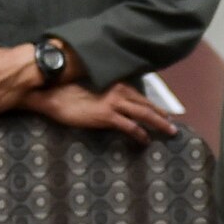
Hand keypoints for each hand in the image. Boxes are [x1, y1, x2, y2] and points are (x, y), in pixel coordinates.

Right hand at [24, 80, 177, 144]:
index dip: (152, 104)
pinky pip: (131, 126)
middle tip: (173, 123)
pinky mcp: (107, 115)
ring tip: (170, 131)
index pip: (139, 95)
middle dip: (162, 114)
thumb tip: (110, 103)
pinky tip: (146, 140)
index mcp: (114, 83)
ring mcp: (113, 103)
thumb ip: (103, 94)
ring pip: (144, 114)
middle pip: (147, 104)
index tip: (162, 111)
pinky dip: (141, 134)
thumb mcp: (89, 89)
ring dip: (159, 123)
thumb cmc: (66, 91)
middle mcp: (118, 90)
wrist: (51, 93)